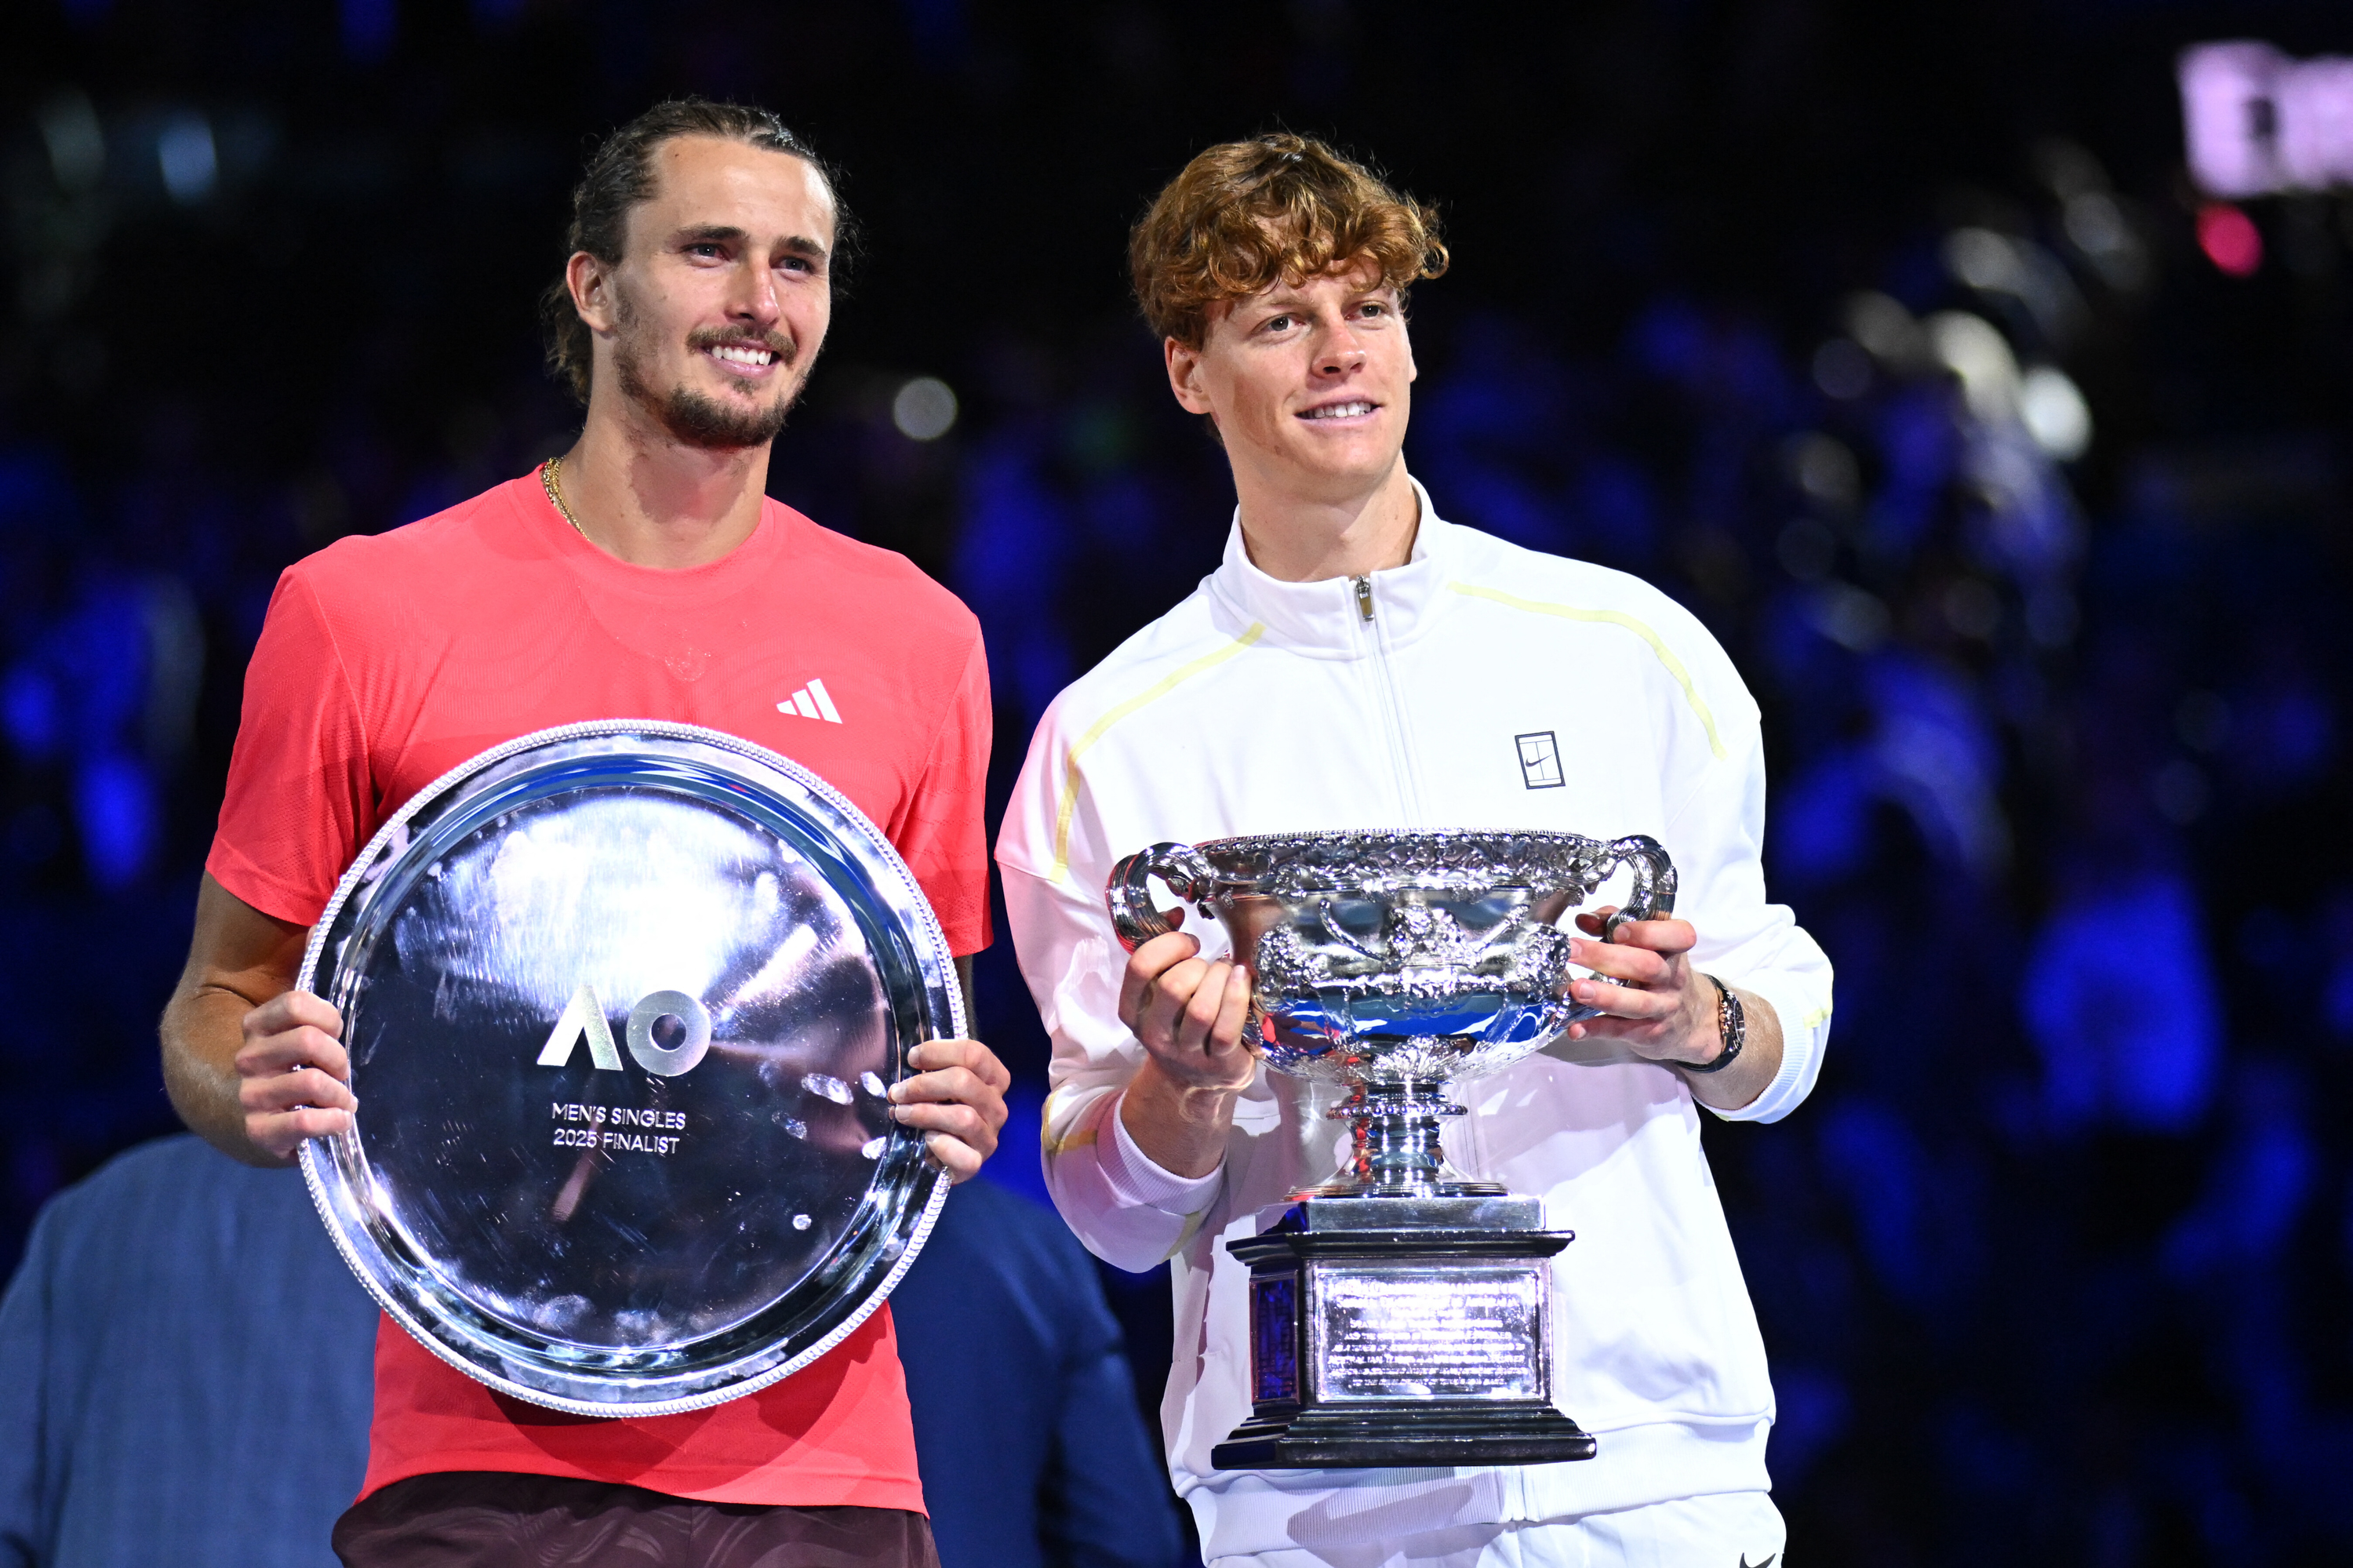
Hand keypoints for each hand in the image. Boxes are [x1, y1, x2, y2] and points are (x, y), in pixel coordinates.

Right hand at [235, 990, 355, 1160]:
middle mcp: (248, 1057)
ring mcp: (250, 1094)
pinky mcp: (258, 1130)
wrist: (268, 1124)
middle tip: (341, 1072)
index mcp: (256, 1027)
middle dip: (338, 1057)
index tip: (335, 1034)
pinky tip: (341, 1121)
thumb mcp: (299, 1040)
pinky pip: (305, 1121)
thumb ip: (315, 1022)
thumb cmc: (294, 1073)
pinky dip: (333, 1121)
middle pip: (308, 1040)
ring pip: (311, 1081)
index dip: (328, 1018)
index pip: (296, 1004)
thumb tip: (341, 1016)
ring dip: (339, 1094)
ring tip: (342, 1101)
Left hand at [889, 1038, 1010, 1181]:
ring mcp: (989, 1136)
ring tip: (900, 1113)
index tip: (912, 1059)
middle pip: (965, 1081)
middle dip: (923, 1084)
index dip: (939, 1052)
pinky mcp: (977, 1163)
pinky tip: (926, 1140)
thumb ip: (932, 1070)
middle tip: (898, 1092)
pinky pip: (964, 1155)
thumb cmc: (936, 1111)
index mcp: (993, 1079)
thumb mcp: (939, 1086)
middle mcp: (996, 1106)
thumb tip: (910, 1061)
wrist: (936, 1157)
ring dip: (925, 1112)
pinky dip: (942, 1145)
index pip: (975, 1054)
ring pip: (964, 1117)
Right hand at [1118, 921, 1256, 1095]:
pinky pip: (1227, 1027)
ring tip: (1228, 974)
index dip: (1168, 945)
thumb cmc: (1182, 1022)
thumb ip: (1164, 952)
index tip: (1189, 943)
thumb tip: (1175, 913)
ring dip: (1220, 980)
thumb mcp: (1162, 992)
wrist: (1197, 1080)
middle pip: (1174, 986)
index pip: (1139, 968)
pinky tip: (1241, 981)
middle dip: (1199, 966)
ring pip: (1201, 1008)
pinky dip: (1237, 997)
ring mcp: (1185, 1053)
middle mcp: (1153, 1035)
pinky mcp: (1217, 1064)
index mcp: (1133, 1011)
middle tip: (1211, 966)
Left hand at [1560, 907, 1723, 1067]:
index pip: (1678, 936)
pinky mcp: (1649, 1033)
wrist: (1691, 1020)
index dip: (1648, 932)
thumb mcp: (1647, 945)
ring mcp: (1663, 1007)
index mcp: (1674, 948)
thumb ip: (1613, 924)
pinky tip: (1574, 1028)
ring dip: (1605, 996)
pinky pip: (1622, 1031)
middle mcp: (1672, 977)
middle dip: (1606, 957)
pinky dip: (1596, 1029)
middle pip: (1647, 966)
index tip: (1618, 931)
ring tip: (1576, 989)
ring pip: (1638, 1003)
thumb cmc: (1659, 971)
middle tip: (1572, 950)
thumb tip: (1583, 920)